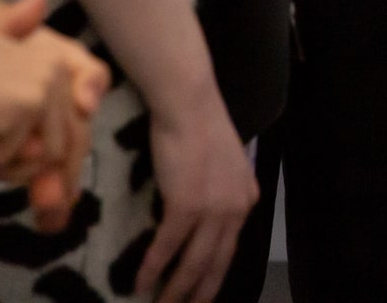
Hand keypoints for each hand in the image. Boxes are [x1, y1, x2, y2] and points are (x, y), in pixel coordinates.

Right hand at [0, 0, 108, 230]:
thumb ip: (25, 71)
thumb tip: (45, 25)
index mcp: (57, 66)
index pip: (75, 126)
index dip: (67, 164)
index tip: (64, 196)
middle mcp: (59, 75)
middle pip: (65, 146)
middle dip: (42, 175)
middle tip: (34, 204)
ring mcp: (44, 91)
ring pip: (38, 159)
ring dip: (0, 162)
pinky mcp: (25, 108)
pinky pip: (6, 156)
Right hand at [136, 88, 257, 302]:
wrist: (189, 103)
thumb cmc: (197, 125)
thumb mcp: (219, 163)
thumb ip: (216, 190)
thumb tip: (199, 210)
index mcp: (246, 197)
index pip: (231, 246)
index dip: (214, 273)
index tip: (202, 293)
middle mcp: (236, 207)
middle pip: (217, 262)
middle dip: (200, 293)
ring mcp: (214, 208)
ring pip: (195, 262)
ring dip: (176, 289)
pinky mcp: (188, 205)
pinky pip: (168, 246)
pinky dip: (153, 267)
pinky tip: (140, 283)